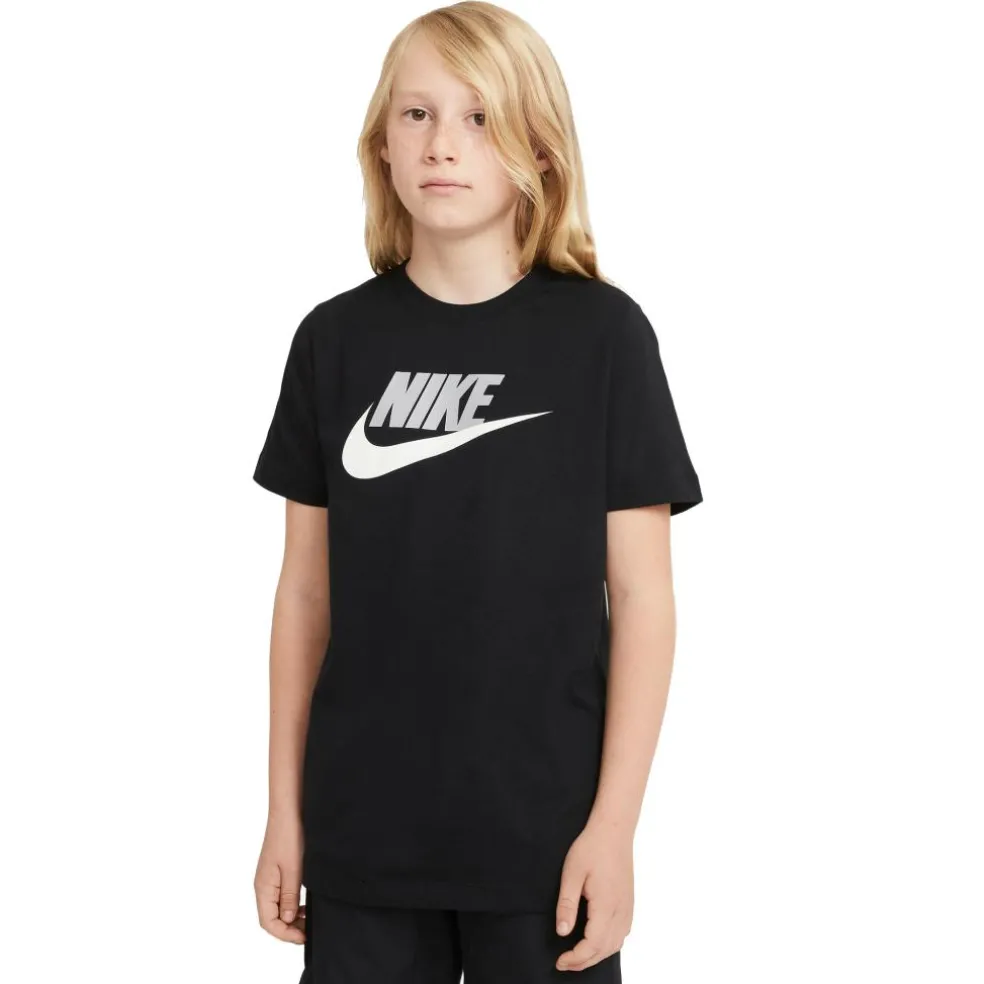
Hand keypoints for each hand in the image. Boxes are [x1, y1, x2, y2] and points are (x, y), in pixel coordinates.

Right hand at [254, 812, 305, 943]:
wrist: (288, 811)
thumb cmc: (288, 836)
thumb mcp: (293, 869)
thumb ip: (289, 897)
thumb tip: (288, 920)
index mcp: (263, 887)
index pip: (268, 922)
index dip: (285, 934)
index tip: (303, 937)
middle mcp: (263, 885)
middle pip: (271, 918)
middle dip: (289, 929)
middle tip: (308, 930)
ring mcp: (268, 879)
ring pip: (276, 908)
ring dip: (290, 918)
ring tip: (308, 919)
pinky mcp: (275, 872)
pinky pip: (279, 896)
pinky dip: (291, 905)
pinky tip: (303, 904)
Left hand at [554, 820, 633, 971]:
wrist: (613, 831)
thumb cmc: (592, 848)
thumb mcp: (571, 874)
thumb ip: (567, 905)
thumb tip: (562, 932)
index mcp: (606, 906)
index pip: (593, 945)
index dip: (576, 958)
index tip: (560, 961)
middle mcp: (621, 911)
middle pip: (605, 949)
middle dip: (584, 961)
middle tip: (564, 963)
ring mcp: (628, 908)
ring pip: (616, 944)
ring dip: (597, 955)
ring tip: (577, 956)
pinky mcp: (629, 903)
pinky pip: (622, 934)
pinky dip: (609, 945)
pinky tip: (597, 942)